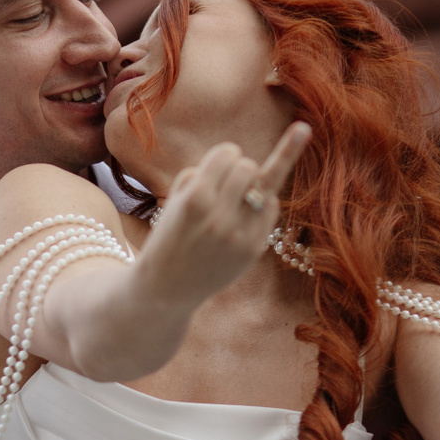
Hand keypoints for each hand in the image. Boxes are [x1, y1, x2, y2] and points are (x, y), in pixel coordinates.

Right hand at [136, 123, 311, 307]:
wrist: (167, 285)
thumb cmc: (171, 234)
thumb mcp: (175, 199)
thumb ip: (202, 173)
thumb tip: (239, 159)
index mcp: (195, 199)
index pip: (227, 153)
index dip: (224, 155)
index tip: (218, 165)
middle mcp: (219, 216)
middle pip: (247, 166)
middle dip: (238, 168)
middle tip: (228, 182)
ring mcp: (239, 235)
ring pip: (266, 184)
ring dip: (253, 183)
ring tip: (240, 193)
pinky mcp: (253, 249)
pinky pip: (271, 208)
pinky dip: (263, 203)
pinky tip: (248, 211)